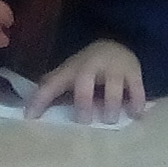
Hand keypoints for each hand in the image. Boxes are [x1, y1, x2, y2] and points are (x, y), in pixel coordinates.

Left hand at [25, 38, 145, 117]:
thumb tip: (31, 114)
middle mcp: (91, 66)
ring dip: (111, 105)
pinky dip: (136, 103)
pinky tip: (135, 115)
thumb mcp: (68, 75)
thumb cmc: (88, 68)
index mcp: (71, 69)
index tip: (31, 118)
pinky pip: (136, 89)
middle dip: (83, 102)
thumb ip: (51, 92)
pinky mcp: (133, 72)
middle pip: (84, 83)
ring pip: (112, 87)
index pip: (51, 84)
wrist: (117, 46)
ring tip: (110, 120)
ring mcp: (114, 69)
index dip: (40, 100)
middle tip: (85, 121)